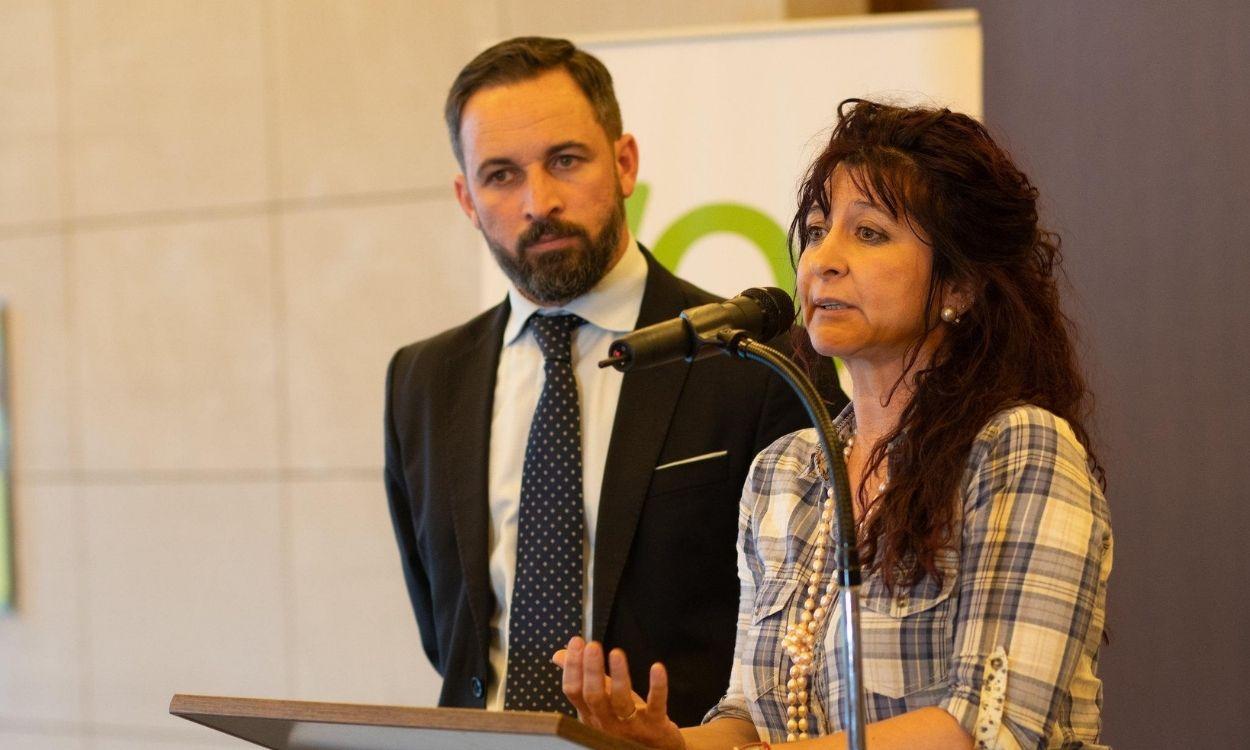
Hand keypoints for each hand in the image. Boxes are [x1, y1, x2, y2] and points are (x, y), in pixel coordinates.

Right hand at [553, 636, 685, 749]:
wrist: (655, 749)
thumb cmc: (623, 721)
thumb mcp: (600, 699)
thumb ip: (581, 678)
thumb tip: (558, 655)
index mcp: (590, 713)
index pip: (574, 691)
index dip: (573, 667)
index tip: (576, 641)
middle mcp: (606, 722)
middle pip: (594, 697)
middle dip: (592, 670)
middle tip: (592, 646)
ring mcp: (630, 726)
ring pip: (621, 702)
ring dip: (619, 676)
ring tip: (616, 653)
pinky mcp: (655, 725)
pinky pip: (656, 705)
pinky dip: (657, 687)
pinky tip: (657, 668)